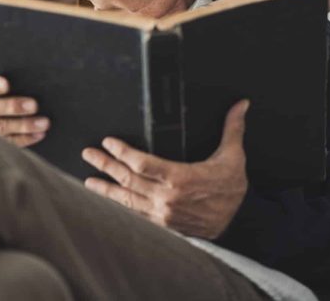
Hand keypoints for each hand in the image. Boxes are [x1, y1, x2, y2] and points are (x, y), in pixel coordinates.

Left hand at [81, 99, 249, 238]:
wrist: (241, 223)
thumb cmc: (233, 188)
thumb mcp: (234, 157)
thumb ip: (232, 129)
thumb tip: (241, 104)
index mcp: (180, 178)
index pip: (142, 164)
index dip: (122, 152)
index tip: (108, 142)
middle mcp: (167, 198)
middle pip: (128, 179)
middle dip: (105, 165)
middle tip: (88, 154)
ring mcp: (163, 214)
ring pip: (127, 200)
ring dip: (106, 188)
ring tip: (88, 180)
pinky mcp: (163, 224)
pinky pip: (135, 215)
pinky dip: (120, 206)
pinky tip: (108, 200)